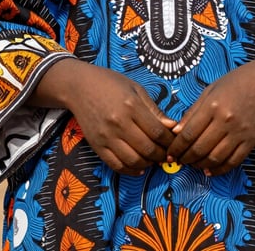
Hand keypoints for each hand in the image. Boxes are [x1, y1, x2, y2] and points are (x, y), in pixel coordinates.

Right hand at [29, 58, 176, 174]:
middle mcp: (119, 123)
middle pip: (147, 149)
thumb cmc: (111, 83)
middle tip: (167, 154)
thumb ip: (154, 109)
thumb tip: (173, 127)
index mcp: (131, 106)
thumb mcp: (136, 89)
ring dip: (148, 164)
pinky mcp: (97, 146)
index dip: (170, 141)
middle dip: (161, 155)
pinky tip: (139, 167)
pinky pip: (116, 165)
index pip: (157, 132)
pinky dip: (130, 170)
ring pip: (133, 160)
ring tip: (154, 159)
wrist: (79, 87)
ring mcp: (106, 137)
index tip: (175, 143)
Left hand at [167, 56, 254, 175]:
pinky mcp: (251, 142)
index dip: (176, 147)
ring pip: (215, 158)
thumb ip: (193, 111)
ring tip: (193, 164)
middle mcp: (225, 121)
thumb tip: (176, 131)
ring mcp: (239, 133)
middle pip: (199, 148)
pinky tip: (210, 169)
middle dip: (185, 158)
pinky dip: (219, 169)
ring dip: (200, 165)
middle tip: (179, 160)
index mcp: (212, 106)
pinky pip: (233, 161)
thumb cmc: (235, 82)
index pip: (188, 134)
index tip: (170, 153)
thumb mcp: (209, 90)